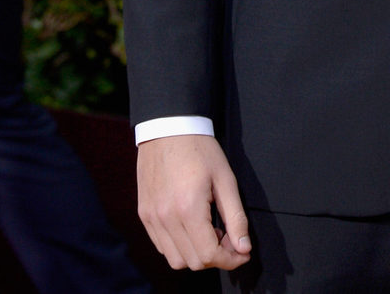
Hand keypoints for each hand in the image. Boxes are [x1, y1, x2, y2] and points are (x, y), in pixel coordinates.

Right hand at [136, 133, 251, 270]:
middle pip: (192, 262)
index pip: (208, 255)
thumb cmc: (199, 148)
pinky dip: (179, 246)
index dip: (230, 260)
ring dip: (196, 254)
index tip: (242, 252)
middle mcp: (166, 218)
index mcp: (188, 208)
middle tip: (228, 238)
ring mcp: (152, 218)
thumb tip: (244, 248)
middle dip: (215, 257)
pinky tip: (191, 226)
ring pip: (175, 259)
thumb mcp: (226, 179)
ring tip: (209, 230)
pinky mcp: (144, 214)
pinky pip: (162, 246)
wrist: (168, 127)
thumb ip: (236, 217)